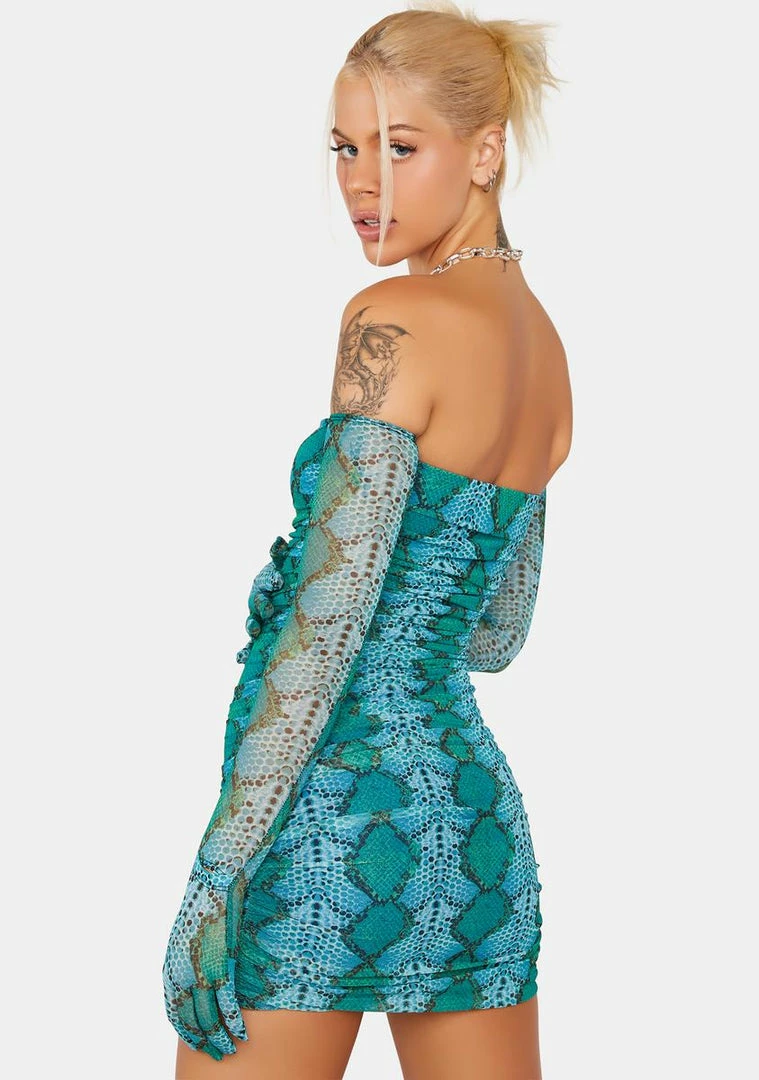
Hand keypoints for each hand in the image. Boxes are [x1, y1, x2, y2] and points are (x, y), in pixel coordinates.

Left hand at [162, 861, 247, 1059]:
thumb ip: (194, 955)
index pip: (175, 1010)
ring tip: (229, 1049)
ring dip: (218, 1037)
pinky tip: (241, 1033)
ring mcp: (200, 967)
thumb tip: (202, 971)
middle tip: (216, 1055)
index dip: (187, 1030)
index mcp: (174, 964)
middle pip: (189, 1018)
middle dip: (202, 1040)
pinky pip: (225, 1002)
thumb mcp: (195, 932)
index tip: (198, 1043)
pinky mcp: (220, 961)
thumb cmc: (210, 900)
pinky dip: (233, 1022)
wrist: (218, 874)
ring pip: (207, 1015)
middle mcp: (181, 970)